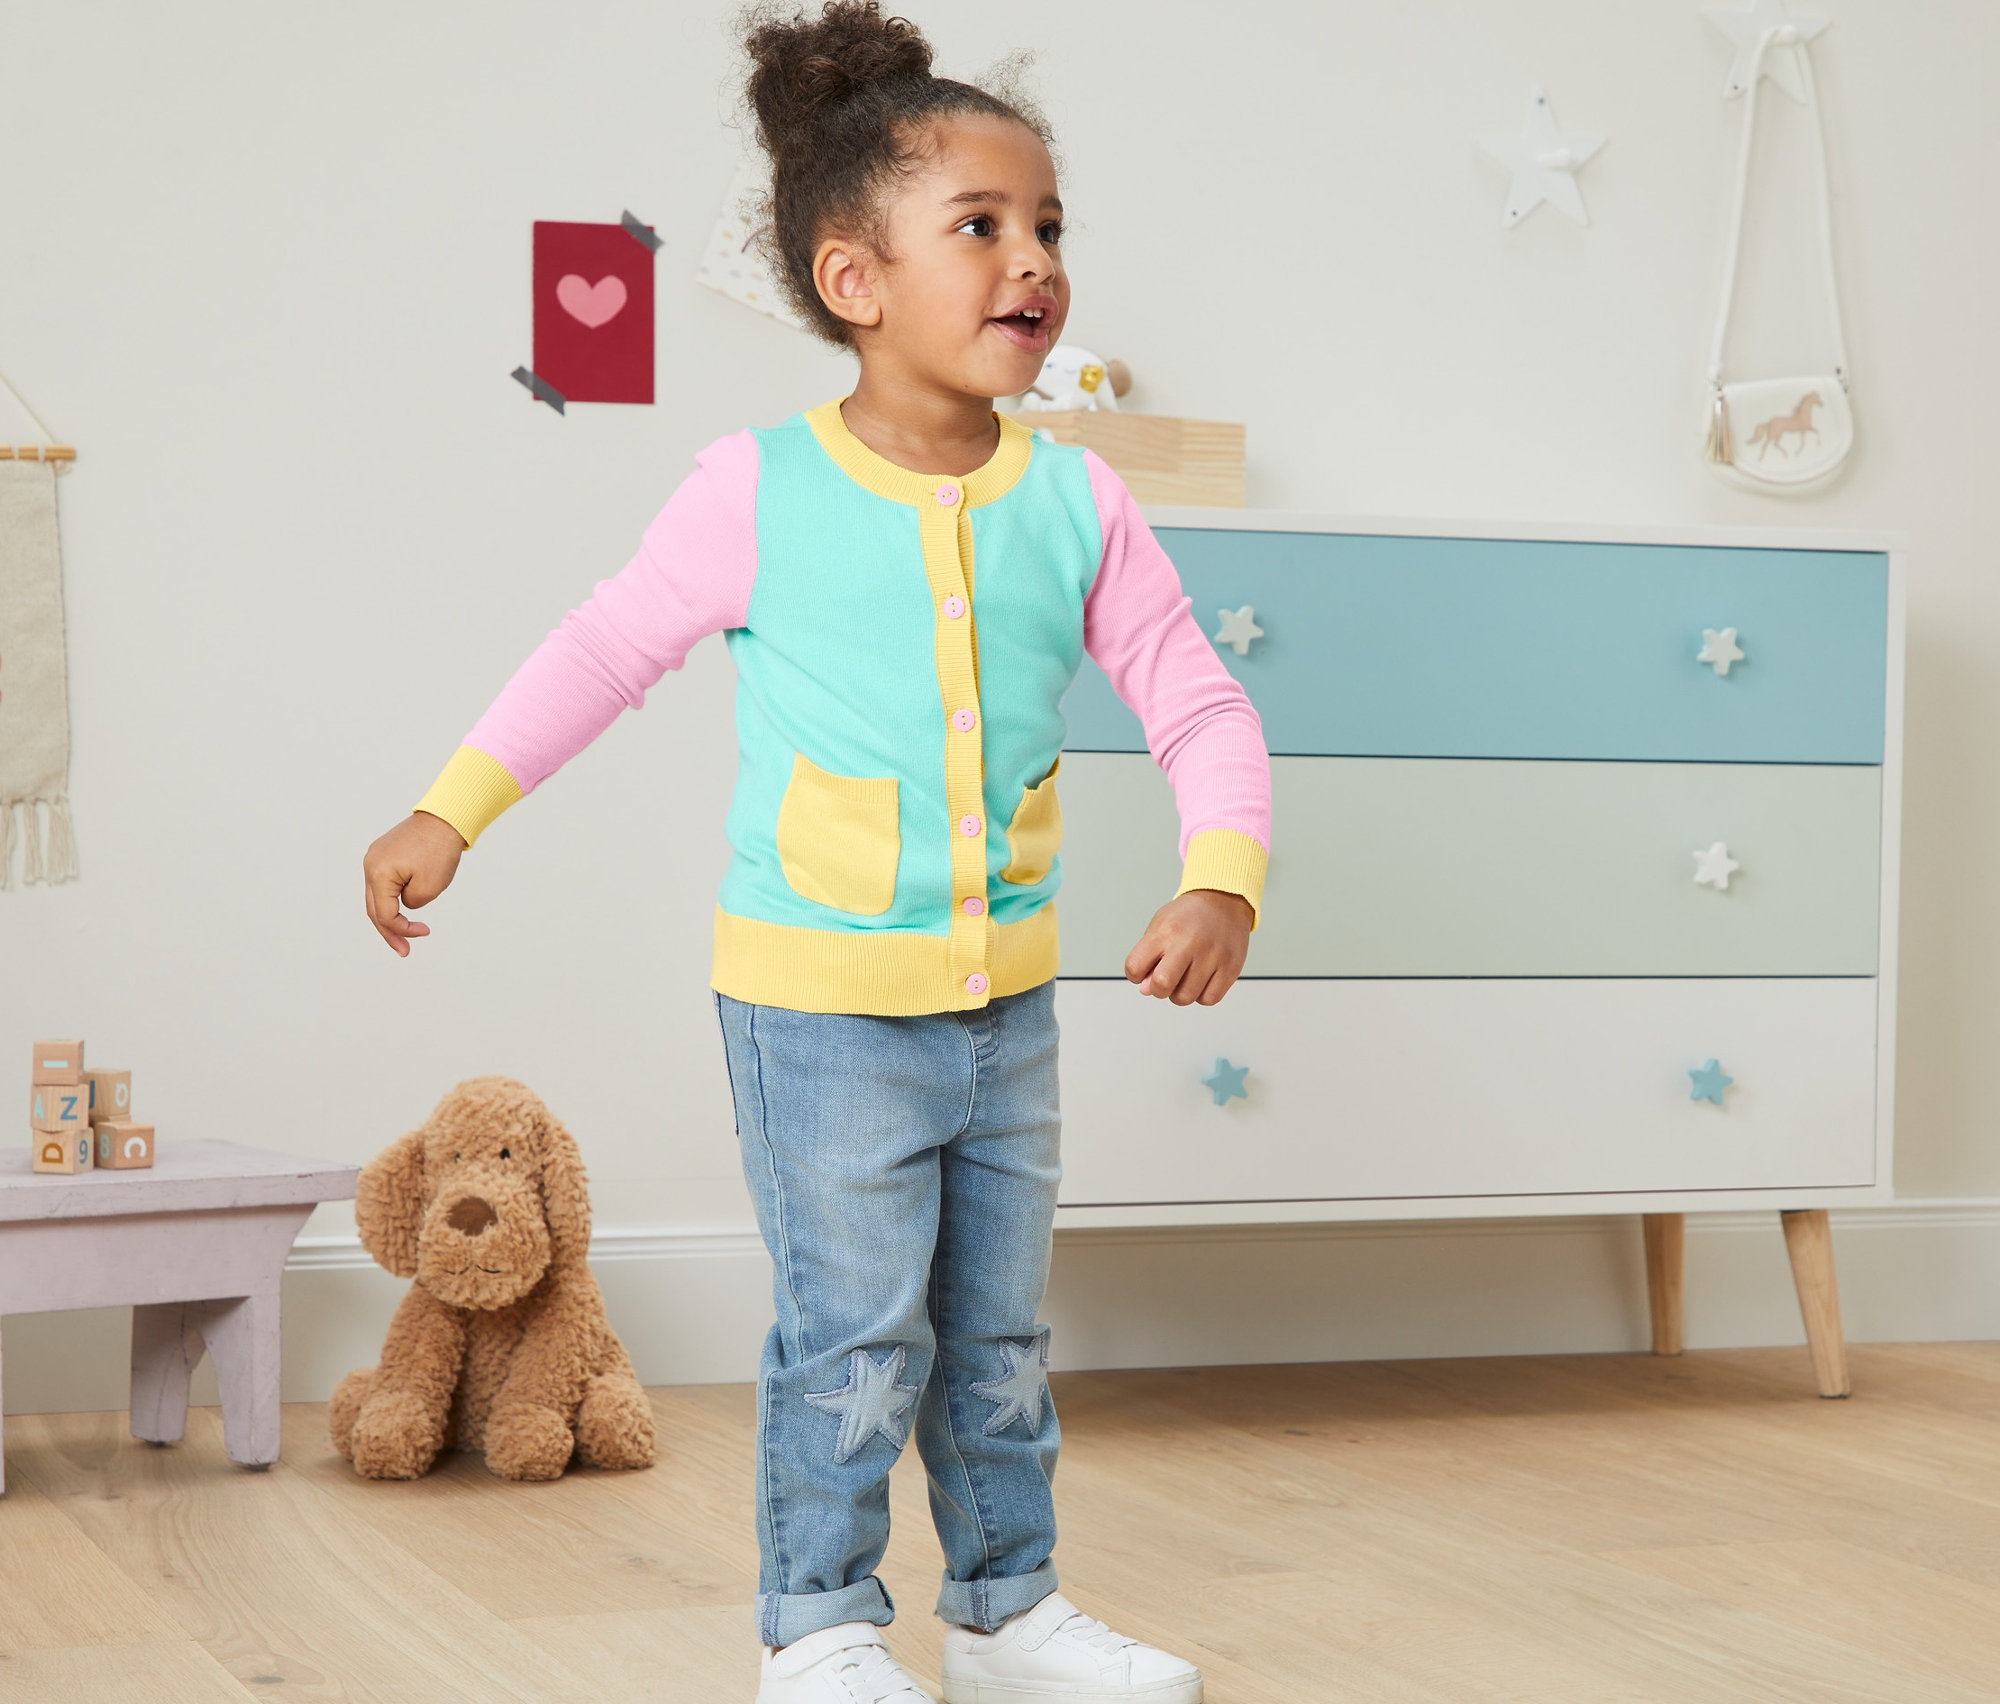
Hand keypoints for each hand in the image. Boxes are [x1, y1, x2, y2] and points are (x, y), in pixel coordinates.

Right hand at [363, 811, 466, 956]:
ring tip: (404, 934)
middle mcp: (370, 865)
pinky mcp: (384, 853)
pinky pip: (383, 882)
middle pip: (374, 908)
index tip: (424, 932)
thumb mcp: (430, 888)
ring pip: (377, 896)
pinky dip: (392, 898)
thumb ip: (411, 904)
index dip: (402, 930)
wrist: (446, 817)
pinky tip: (403, 909)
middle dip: (390, 931)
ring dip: (390, 916)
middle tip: (404, 951)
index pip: (384, 914)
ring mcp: (375, 857)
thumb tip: (404, 903)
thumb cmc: (440, 849)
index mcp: (378, 874)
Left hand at [1124, 889, 1253, 1005]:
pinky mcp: (1230, 968)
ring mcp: (1212, 956)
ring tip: (1185, 977)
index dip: (1135, 975)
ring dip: (1180, 994)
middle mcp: (1189, 942)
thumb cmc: (1188, 917)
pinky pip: (1208, 999)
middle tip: (1165, 979)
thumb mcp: (1159, 927)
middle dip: (1158, 989)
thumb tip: (1146, 989)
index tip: (1144, 970)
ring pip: (1185, 997)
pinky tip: (1202, 979)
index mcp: (1166, 931)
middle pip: (1162, 985)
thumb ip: (1147, 959)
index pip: (1135, 967)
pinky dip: (1202, 995)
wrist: (1224, 902)